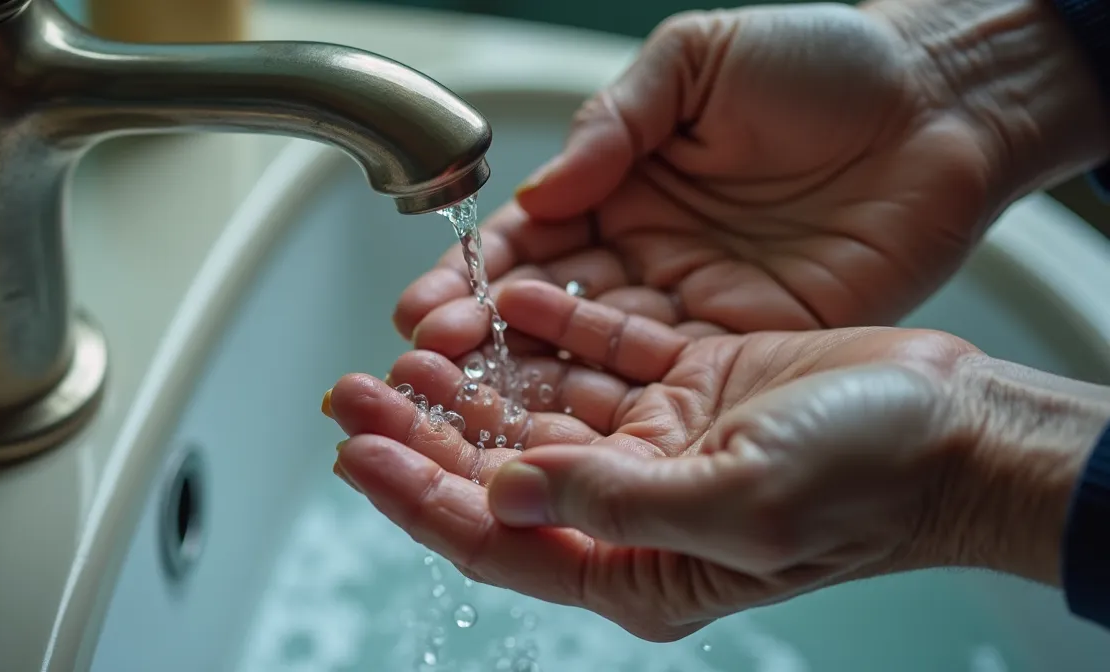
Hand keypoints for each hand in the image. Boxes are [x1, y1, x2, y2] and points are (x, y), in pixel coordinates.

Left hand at [328, 280, 1104, 640]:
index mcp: (637, 567)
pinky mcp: (684, 387)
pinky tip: (508, 301)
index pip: (497, 538)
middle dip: (423, 432)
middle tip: (355, 392)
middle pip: (498, 474)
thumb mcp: (737, 504)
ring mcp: (657, 444)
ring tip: (409, 347)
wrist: (957, 430)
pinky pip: (598, 356)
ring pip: (536, 413)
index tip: (361, 452)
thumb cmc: (871, 486)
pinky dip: (553, 328)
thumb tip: (505, 492)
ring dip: (474, 381)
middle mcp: (634, 508)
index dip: (420, 496)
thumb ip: (612, 503)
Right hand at [395, 0, 1108, 351]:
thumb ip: (614, 121)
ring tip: (467, 403)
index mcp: (620, 183)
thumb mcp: (695, 61)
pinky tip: (556, 418)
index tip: (425, 304)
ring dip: (530, 379)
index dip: (474, 273)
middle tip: (425, 368)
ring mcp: (693, 303)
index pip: (529, 238)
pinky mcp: (746, 343)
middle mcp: (645, 252)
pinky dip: (611, 400)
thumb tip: (543, 192)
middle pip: (546, 307)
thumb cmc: (820, 63)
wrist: (936, 103)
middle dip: (482, 338)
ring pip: (593, 352)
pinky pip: (667, 377)